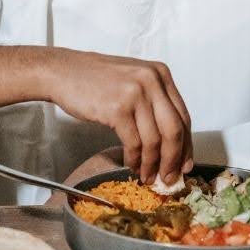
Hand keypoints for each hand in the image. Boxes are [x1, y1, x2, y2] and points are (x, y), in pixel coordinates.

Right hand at [47, 49, 193, 183]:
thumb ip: (154, 103)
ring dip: (152, 164)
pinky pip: (134, 142)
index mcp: (161, 74)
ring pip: (154, 140)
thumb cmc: (95, 79)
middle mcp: (152, 81)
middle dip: (174, 159)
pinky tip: (132, 165)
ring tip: (147, 176)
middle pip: (174, 130)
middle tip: (170, 177)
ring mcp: (135, 94)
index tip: (185, 163)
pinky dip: (134, 159)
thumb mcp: (134, 80)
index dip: (186, 145)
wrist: (63, 71)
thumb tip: (170, 143)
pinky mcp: (118, 108)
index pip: (183, 116)